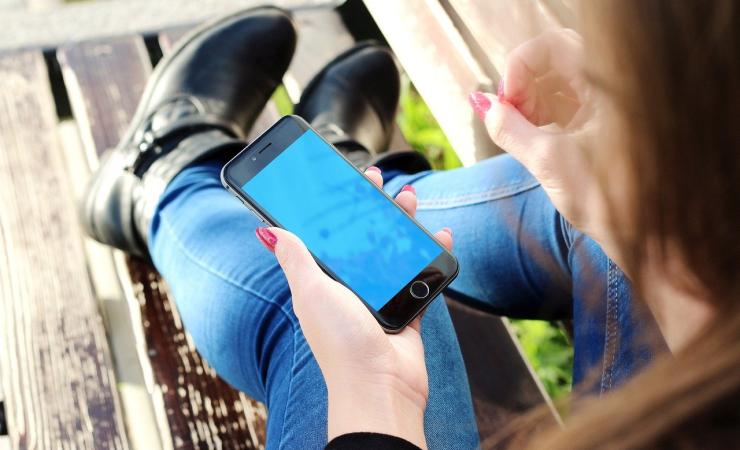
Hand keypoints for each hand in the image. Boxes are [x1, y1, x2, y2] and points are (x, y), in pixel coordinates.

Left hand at [254, 168, 452, 448]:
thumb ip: (295, 258)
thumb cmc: (340, 341)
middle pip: (364, 237)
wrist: (380, 385)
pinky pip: (421, 275)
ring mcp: (381, 297)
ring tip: (409, 199)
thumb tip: (266, 230)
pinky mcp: (407, 309)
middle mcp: (352, 287)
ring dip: (403, 224)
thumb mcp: (311, 292)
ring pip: (394, 251)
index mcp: (325, 281)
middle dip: (371, 207)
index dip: (334, 207)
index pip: (328, 235)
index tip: (341, 181)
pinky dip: (432, 255)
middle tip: (377, 181)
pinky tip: (440, 236)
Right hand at [470, 29, 618, 261]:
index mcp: (612, 86)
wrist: (647, 240)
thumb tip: (482, 105)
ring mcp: (608, 107)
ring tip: (517, 131)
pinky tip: (530, 137)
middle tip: (507, 116)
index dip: (521, 65)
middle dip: (522, 85)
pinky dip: (542, 116)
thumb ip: (509, 129)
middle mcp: (613, 89)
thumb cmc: (612, 203)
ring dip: (529, 102)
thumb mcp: (549, 163)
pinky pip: (566, 106)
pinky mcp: (602, 126)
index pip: (556, 46)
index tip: (504, 99)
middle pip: (555, 62)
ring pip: (558, 84)